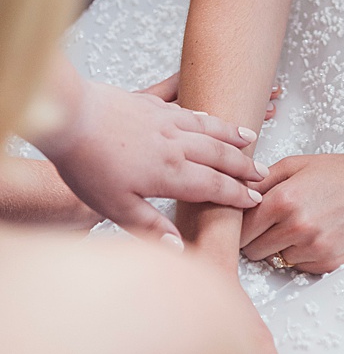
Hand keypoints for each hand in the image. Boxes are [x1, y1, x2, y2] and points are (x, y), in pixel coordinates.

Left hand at [34, 77, 266, 243]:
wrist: (71, 117)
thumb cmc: (87, 164)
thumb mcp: (113, 207)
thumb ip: (149, 226)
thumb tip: (177, 248)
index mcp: (169, 172)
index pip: (213, 186)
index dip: (236, 195)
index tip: (252, 200)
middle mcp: (177, 145)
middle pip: (221, 156)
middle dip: (244, 167)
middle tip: (262, 174)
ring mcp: (169, 122)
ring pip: (212, 130)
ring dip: (234, 137)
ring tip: (251, 140)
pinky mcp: (155, 106)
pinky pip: (193, 111)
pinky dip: (211, 117)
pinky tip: (213, 118)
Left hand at [241, 150, 343, 273]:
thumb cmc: (343, 172)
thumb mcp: (298, 164)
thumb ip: (260, 180)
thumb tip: (231, 196)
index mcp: (284, 200)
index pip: (239, 230)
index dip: (242, 225)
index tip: (249, 220)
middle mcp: (296, 227)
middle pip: (252, 250)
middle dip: (259, 237)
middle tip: (278, 221)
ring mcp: (313, 248)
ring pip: (275, 260)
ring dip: (281, 247)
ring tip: (303, 225)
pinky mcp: (328, 263)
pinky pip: (298, 267)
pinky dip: (302, 255)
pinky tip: (318, 234)